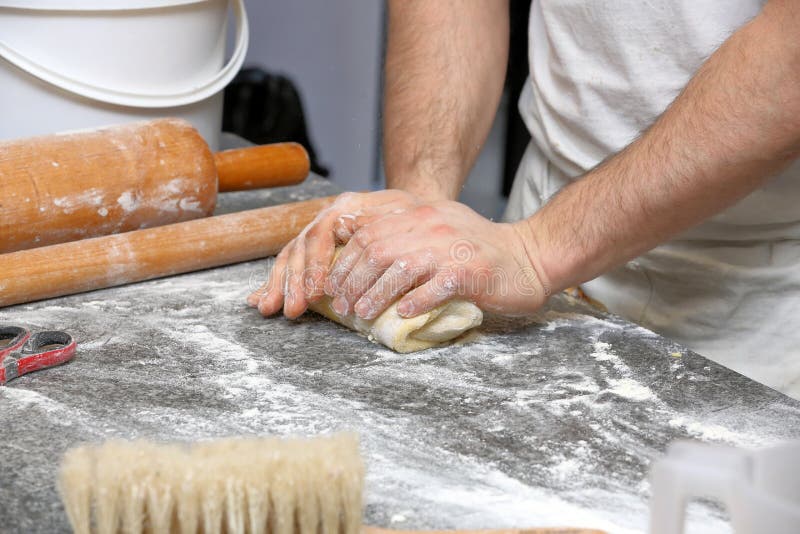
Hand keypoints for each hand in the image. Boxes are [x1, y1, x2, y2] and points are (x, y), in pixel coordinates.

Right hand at [247, 190, 421, 317]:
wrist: (416, 212)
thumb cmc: (414, 216)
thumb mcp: (404, 213)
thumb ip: (378, 221)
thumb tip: (347, 229)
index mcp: (346, 207)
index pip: (322, 235)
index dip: (316, 264)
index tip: (317, 292)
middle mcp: (327, 218)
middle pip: (302, 248)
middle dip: (294, 282)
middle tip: (292, 309)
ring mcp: (319, 232)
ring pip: (291, 256)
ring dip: (278, 285)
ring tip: (268, 309)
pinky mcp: (316, 248)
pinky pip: (290, 264)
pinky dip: (274, 283)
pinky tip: (260, 299)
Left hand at [325, 200, 551, 319]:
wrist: (529, 257)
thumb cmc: (479, 250)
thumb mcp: (438, 228)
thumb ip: (403, 232)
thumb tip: (358, 243)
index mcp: (420, 214)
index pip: (368, 233)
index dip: (344, 261)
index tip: (333, 284)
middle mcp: (432, 225)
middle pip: (377, 250)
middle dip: (352, 280)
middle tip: (342, 305)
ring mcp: (451, 248)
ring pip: (399, 268)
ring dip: (375, 294)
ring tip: (362, 313)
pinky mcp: (469, 272)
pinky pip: (434, 288)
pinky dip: (414, 302)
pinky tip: (401, 315)